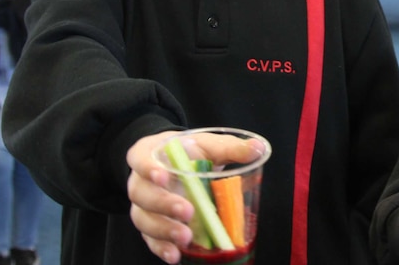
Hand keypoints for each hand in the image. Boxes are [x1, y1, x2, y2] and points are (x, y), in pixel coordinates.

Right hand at [126, 130, 266, 262]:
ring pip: (143, 219)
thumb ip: (229, 146)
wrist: (178, 163)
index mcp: (149, 154)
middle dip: (164, 204)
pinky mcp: (150, 225)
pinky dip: (161, 248)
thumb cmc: (189, 152)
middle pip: (142, 194)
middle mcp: (140, 181)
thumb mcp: (208, 144)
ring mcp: (143, 205)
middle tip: (188, 211)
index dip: (148, 168)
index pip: (140, 158)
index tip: (164, 176)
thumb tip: (258, 148)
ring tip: (186, 237)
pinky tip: (175, 254)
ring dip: (164, 230)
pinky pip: (150, 239)